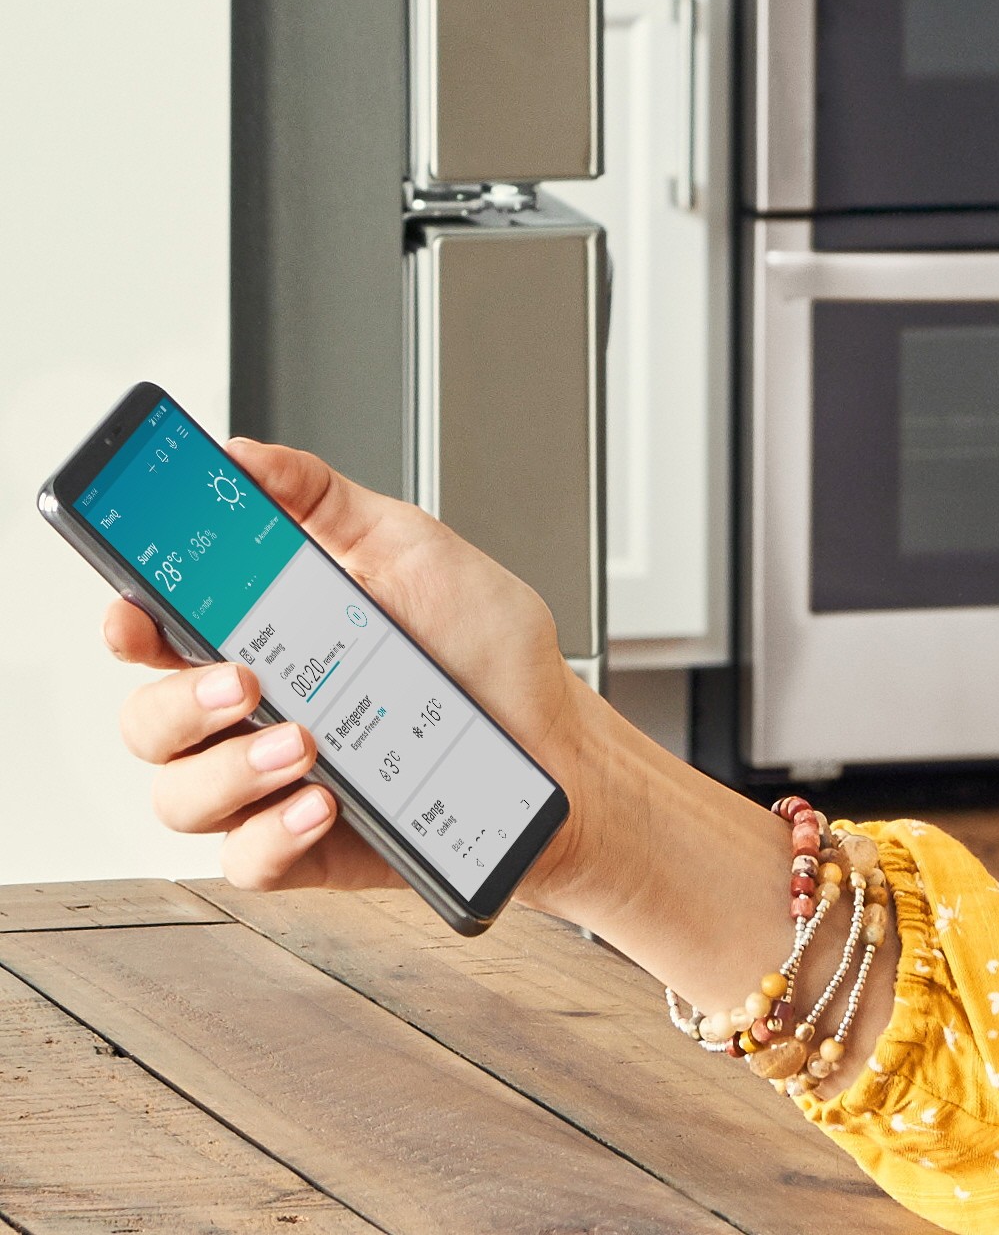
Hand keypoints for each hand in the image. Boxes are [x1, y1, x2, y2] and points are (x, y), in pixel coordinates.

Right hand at [106, 438, 598, 899]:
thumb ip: (322, 501)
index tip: (132, 607)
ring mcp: (270, 783)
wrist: (556, 736)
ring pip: (180, 796)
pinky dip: (275, 832)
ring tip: (305, 740)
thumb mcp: (411, 550)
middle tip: (241, 679)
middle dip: (175, 702)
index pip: (157, 630)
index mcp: (263, 635)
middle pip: (147, 720)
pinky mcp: (304, 846)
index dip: (126, 620)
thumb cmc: (485, 647)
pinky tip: (326, 801)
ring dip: (229, 770)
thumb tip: (245, 456)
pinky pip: (246, 858)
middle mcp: (251, 712)